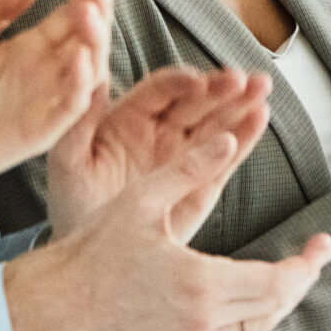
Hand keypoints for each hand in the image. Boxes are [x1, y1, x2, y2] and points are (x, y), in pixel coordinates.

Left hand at [0, 0, 107, 201]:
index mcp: (33, 47)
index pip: (71, 12)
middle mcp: (49, 72)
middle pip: (87, 35)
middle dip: (96, 7)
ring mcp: (49, 101)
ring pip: (88, 69)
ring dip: (94, 40)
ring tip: (89, 11)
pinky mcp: (42, 131)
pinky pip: (70, 107)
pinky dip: (79, 84)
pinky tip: (78, 58)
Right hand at [4, 114, 330, 330]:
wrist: (64, 298)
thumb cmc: (98, 244)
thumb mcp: (143, 196)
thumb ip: (191, 167)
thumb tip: (229, 137)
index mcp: (199, 281)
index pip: (276, 281)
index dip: (307, 263)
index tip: (323, 242)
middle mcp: (201, 319)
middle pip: (275, 306)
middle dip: (303, 278)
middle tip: (319, 252)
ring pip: (259, 329)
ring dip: (283, 302)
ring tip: (296, 273)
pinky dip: (257, 323)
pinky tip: (262, 300)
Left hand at [45, 64, 272, 234]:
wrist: (94, 257)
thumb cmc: (74, 204)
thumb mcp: (68, 160)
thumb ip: (79, 118)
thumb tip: (88, 73)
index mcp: (129, 117)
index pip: (160, 90)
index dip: (180, 83)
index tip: (197, 82)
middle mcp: (162, 130)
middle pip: (196, 100)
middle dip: (220, 87)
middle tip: (241, 79)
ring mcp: (186, 154)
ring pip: (218, 122)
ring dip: (240, 102)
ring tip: (261, 87)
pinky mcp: (204, 181)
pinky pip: (227, 155)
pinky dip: (245, 136)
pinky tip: (260, 117)